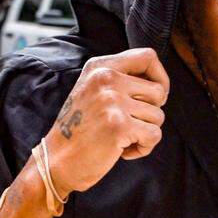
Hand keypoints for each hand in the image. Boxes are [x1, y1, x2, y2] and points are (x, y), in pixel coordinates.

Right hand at [45, 48, 169, 196]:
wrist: (56, 161)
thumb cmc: (79, 130)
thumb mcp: (92, 91)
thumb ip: (120, 80)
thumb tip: (161, 84)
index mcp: (100, 67)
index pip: (147, 57)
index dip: (160, 77)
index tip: (155, 97)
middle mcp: (106, 79)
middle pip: (158, 91)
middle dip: (151, 113)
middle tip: (130, 125)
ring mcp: (112, 101)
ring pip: (158, 116)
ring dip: (144, 133)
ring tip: (122, 138)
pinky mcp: (119, 125)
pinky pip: (153, 135)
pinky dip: (143, 148)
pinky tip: (123, 151)